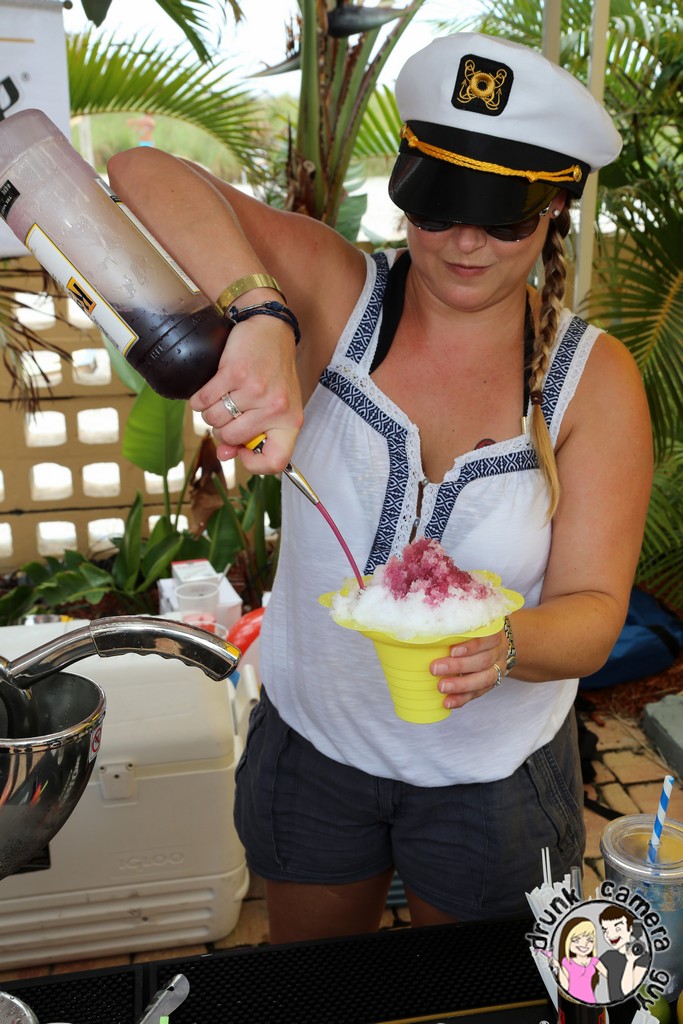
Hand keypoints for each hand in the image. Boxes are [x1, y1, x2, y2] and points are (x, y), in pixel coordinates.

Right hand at [190, 311, 303, 473]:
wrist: (271, 329)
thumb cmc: (273, 372)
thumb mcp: (275, 406)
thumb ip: (253, 434)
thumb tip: (224, 455)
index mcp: (290, 422)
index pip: (276, 462)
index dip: (254, 464)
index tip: (243, 450)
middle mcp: (276, 408)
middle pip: (231, 438)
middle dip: (221, 429)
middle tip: (228, 414)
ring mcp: (255, 391)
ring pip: (214, 420)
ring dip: (209, 412)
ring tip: (220, 399)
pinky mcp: (235, 373)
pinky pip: (204, 400)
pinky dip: (199, 399)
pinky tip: (208, 390)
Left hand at [430, 627, 507, 708]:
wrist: (491, 644)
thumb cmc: (473, 630)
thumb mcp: (468, 622)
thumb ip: (454, 622)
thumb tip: (429, 617)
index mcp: (494, 633)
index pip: (488, 639)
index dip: (471, 646)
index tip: (452, 651)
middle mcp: (498, 652)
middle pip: (483, 661)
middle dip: (459, 666)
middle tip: (435, 669)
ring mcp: (497, 669)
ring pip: (483, 679)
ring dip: (461, 685)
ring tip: (441, 687)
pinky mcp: (490, 684)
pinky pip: (478, 693)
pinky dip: (462, 698)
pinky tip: (448, 702)